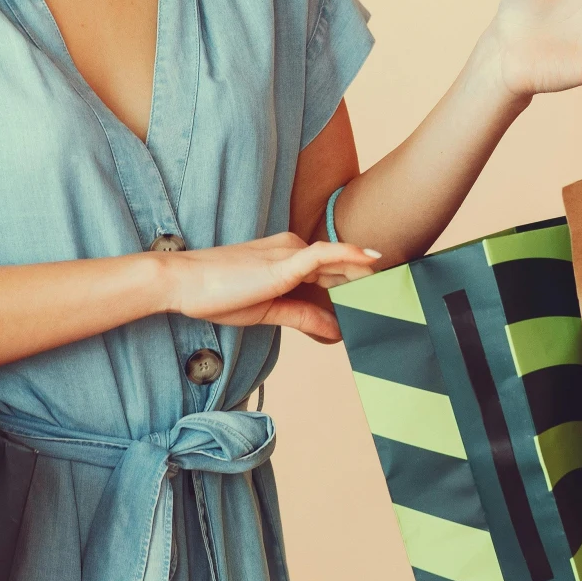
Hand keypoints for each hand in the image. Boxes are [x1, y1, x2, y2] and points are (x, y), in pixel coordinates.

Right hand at [161, 234, 379, 342]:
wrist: (182, 282)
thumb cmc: (217, 293)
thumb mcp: (269, 311)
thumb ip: (304, 317)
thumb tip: (337, 331)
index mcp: (288, 258)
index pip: (331, 271)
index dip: (357, 283)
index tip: (381, 296)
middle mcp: (292, 249)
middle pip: (340, 266)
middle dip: (369, 280)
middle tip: (399, 292)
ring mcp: (289, 253)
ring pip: (338, 262)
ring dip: (366, 275)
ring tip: (394, 284)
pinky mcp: (284, 262)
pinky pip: (325, 256)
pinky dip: (350, 258)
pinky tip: (372, 262)